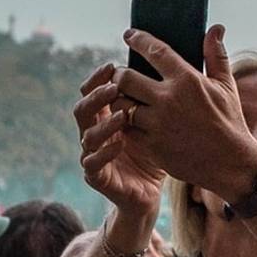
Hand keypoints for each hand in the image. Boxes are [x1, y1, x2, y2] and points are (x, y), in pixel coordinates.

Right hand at [74, 63, 166, 216]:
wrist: (150, 192)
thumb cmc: (155, 152)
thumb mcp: (159, 123)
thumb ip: (158, 99)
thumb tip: (173, 65)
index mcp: (106, 117)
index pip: (94, 91)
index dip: (98, 78)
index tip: (112, 64)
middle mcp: (95, 133)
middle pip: (83, 109)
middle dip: (97, 96)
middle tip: (115, 87)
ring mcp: (93, 155)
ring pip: (87, 135)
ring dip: (104, 123)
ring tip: (122, 114)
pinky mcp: (97, 176)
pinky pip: (93, 163)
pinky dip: (104, 152)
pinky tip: (119, 144)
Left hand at [114, 25, 256, 202]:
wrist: (231, 163)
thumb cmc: (229, 122)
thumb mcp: (226, 86)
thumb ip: (216, 55)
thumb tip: (216, 28)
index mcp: (187, 80)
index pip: (154, 51)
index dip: (138, 39)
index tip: (130, 35)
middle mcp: (168, 99)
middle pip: (125, 78)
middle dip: (119, 75)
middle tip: (122, 76)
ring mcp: (157, 124)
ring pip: (120, 104)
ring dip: (118, 100)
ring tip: (124, 99)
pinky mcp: (150, 145)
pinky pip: (125, 128)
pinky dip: (124, 123)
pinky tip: (131, 121)